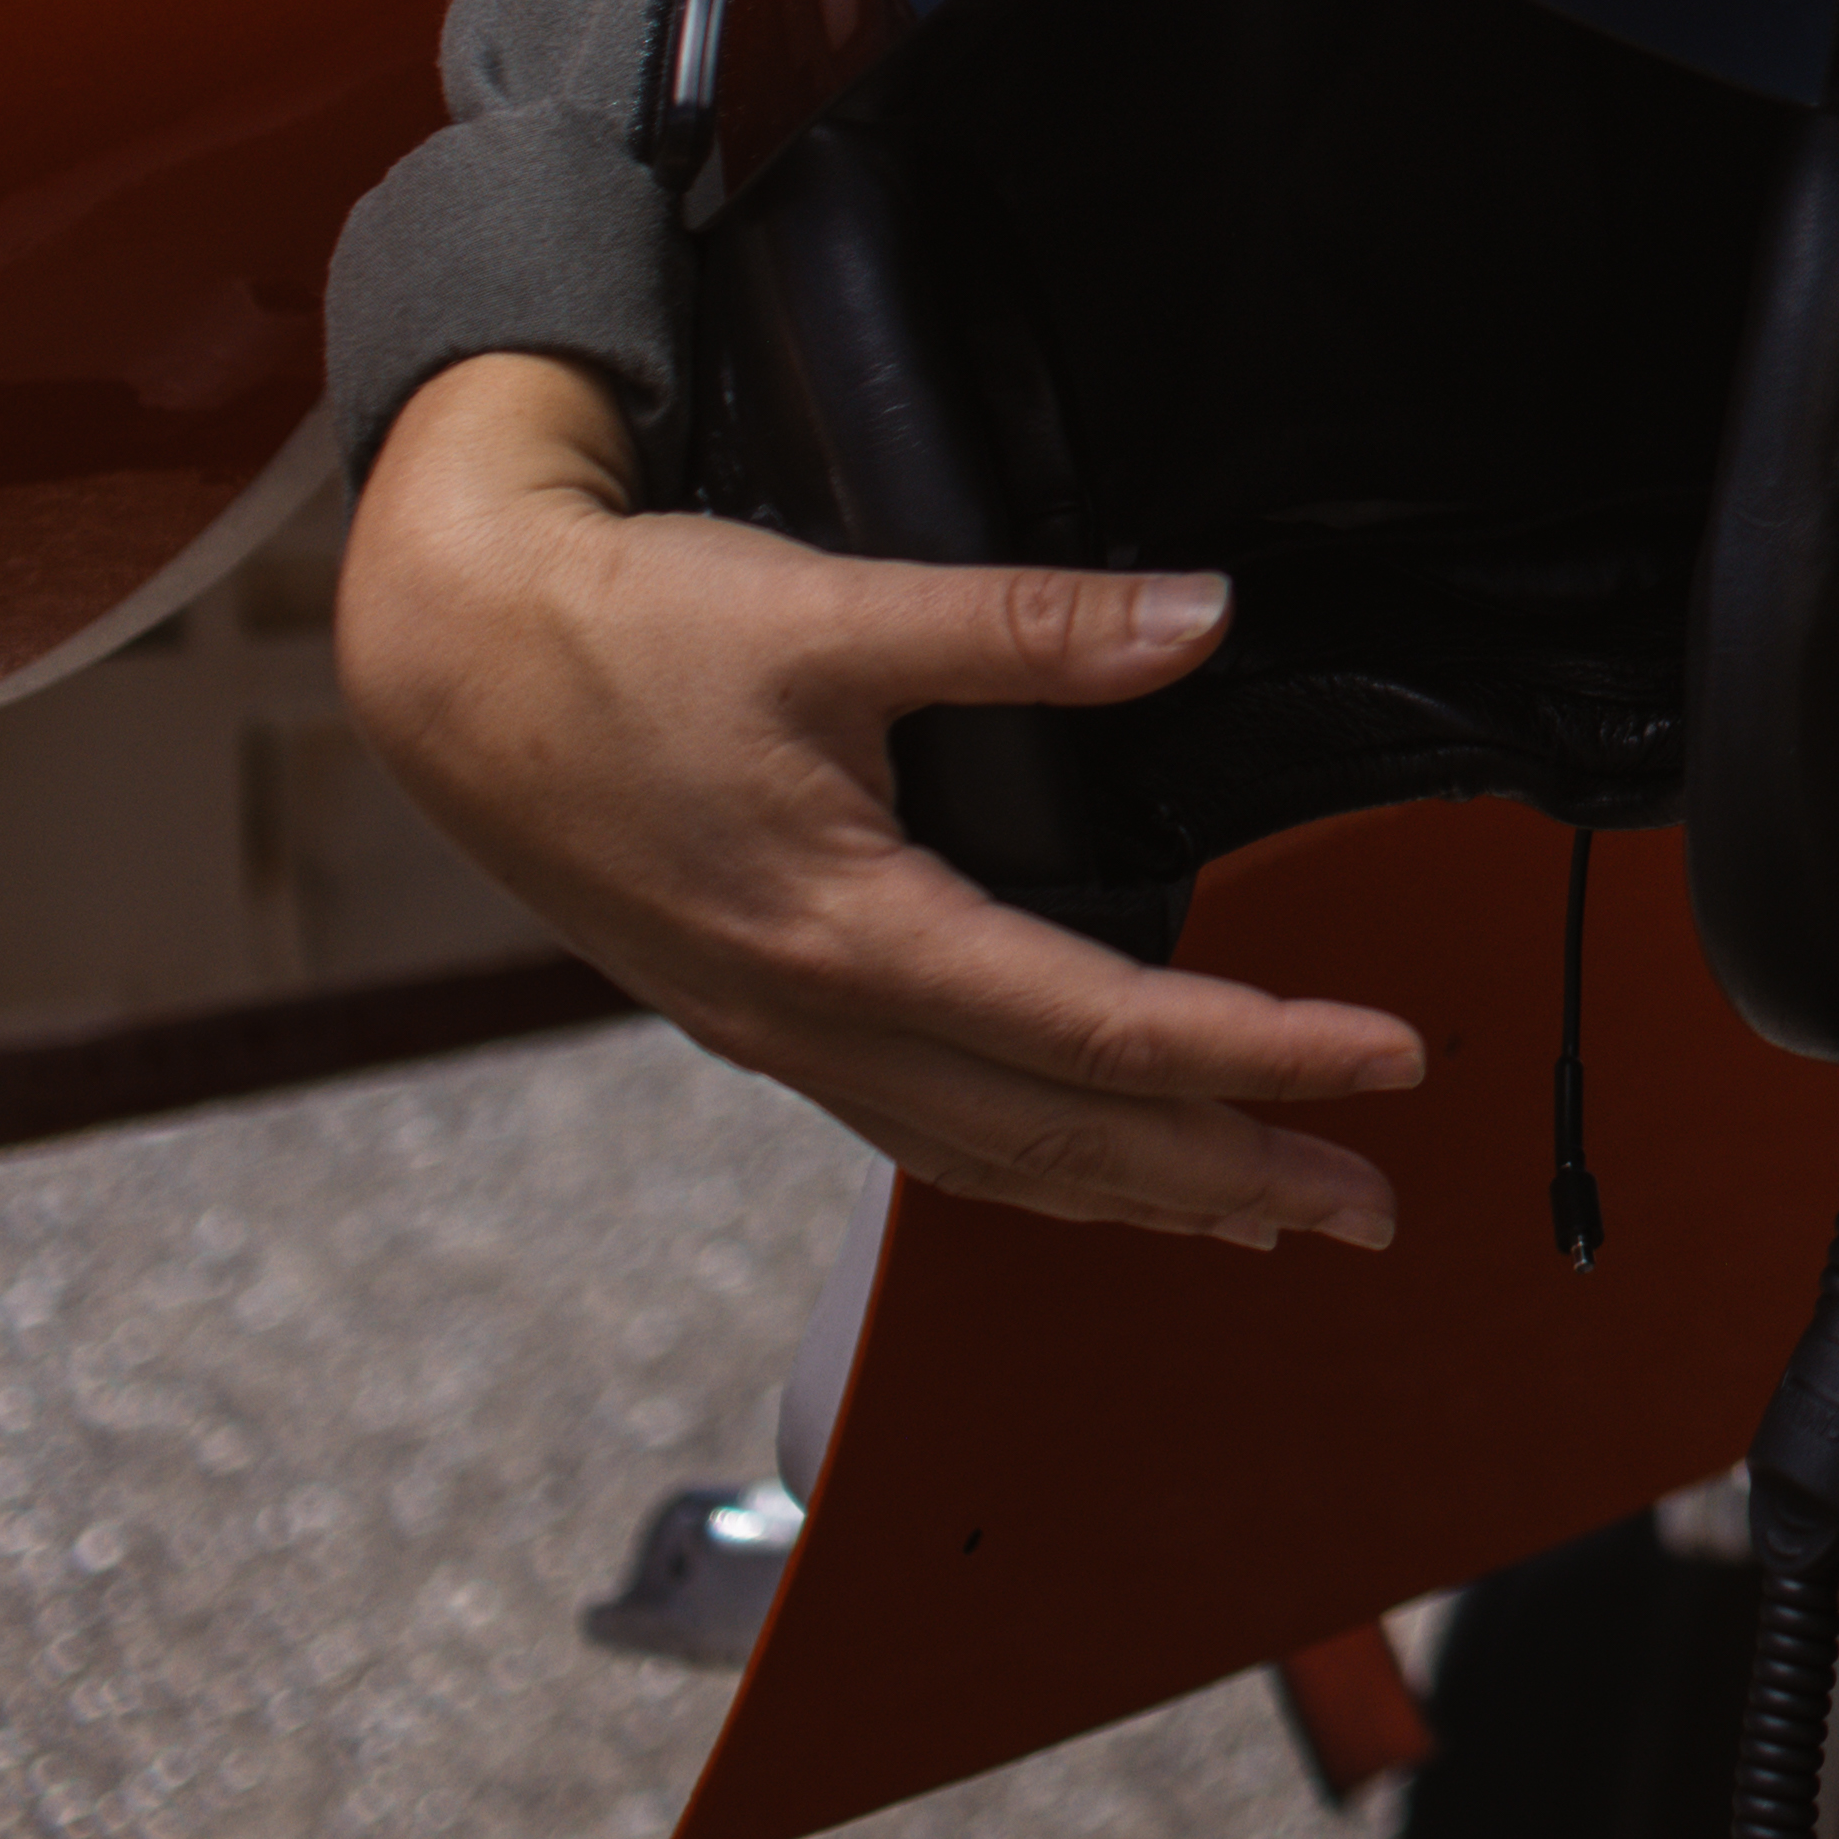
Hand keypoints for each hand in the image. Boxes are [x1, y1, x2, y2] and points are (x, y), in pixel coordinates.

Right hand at [334, 354, 1424, 1247]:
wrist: (445, 667)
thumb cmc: (623, 633)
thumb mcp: (834, 610)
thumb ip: (1030, 623)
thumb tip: (1205, 614)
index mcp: (851, 930)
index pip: (1103, 1029)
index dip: (1263, 1052)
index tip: (1394, 1061)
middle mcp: (816, 1013)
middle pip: (1061, 1134)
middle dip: (1231, 1181)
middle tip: (1375, 1212)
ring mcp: (779, 1031)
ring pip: (986, 1157)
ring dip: (1135, 1197)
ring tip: (1264, 1227)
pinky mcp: (757, 1013)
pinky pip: (918, 1129)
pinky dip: (1027, 1169)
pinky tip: (1085, 1173)